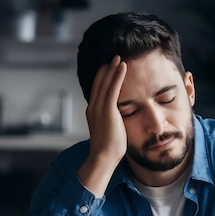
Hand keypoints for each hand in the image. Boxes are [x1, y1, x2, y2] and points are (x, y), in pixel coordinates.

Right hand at [78, 55, 127, 195]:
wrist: (103, 158)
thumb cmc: (109, 150)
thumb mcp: (109, 131)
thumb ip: (111, 122)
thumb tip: (118, 121)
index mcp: (93, 112)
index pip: (97, 90)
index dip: (102, 78)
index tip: (109, 68)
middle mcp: (93, 107)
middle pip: (99, 83)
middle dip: (106, 69)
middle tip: (113, 58)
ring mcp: (99, 108)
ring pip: (105, 82)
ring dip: (111, 68)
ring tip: (118, 57)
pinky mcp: (107, 110)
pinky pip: (113, 88)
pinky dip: (117, 75)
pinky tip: (122, 66)